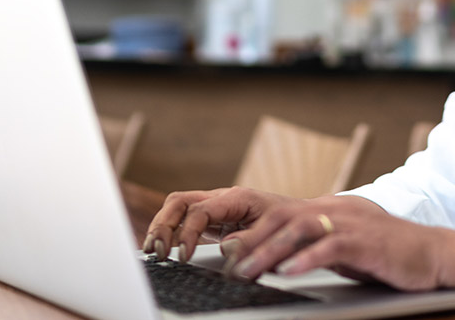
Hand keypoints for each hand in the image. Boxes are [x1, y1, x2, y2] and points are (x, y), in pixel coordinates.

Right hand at [144, 186, 293, 261]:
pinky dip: (170, 232)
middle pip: (180, 201)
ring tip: (153, 251)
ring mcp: (215, 208)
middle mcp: (221, 199)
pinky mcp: (213, 220)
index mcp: (235, 198)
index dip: (187, 233)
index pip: (200, 210)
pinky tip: (162, 248)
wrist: (300, 218)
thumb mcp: (274, 231)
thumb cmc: (289, 222)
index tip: (182, 256)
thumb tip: (225, 248)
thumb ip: (250, 239)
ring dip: (161, 227)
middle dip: (163, 225)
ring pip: (177, 208)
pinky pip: (184, 220)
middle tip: (158, 251)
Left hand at [220, 197, 454, 292]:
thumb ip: (318, 246)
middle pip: (284, 216)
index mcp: (330, 209)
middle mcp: (337, 210)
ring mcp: (353, 223)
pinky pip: (330, 246)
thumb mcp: (348, 246)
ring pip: (300, 229)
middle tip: (230, 262)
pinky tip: (290, 272)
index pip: (282, 214)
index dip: (253, 231)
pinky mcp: (368, 241)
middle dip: (253, 240)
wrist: (436, 252)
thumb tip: (282, 259)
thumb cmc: (391, 253)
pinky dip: (307, 259)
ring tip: (249, 270)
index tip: (230, 251)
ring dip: (270, 251)